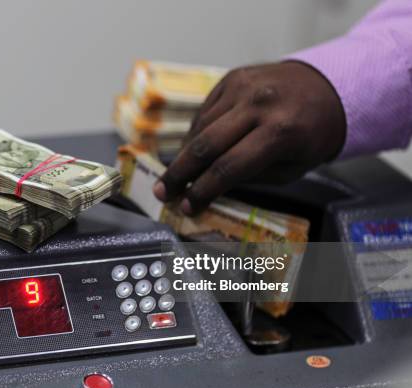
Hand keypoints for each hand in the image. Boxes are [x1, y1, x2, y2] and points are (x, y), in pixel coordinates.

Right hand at [152, 61, 345, 214]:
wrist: (329, 86)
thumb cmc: (311, 135)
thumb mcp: (291, 168)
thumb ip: (250, 177)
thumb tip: (209, 188)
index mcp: (281, 132)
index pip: (229, 167)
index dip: (203, 191)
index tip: (187, 206)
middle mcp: (259, 104)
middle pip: (205, 144)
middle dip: (179, 173)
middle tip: (162, 192)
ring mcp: (243, 86)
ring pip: (200, 127)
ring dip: (185, 155)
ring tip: (177, 174)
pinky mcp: (232, 77)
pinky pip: (204, 110)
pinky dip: (196, 133)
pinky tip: (194, 148)